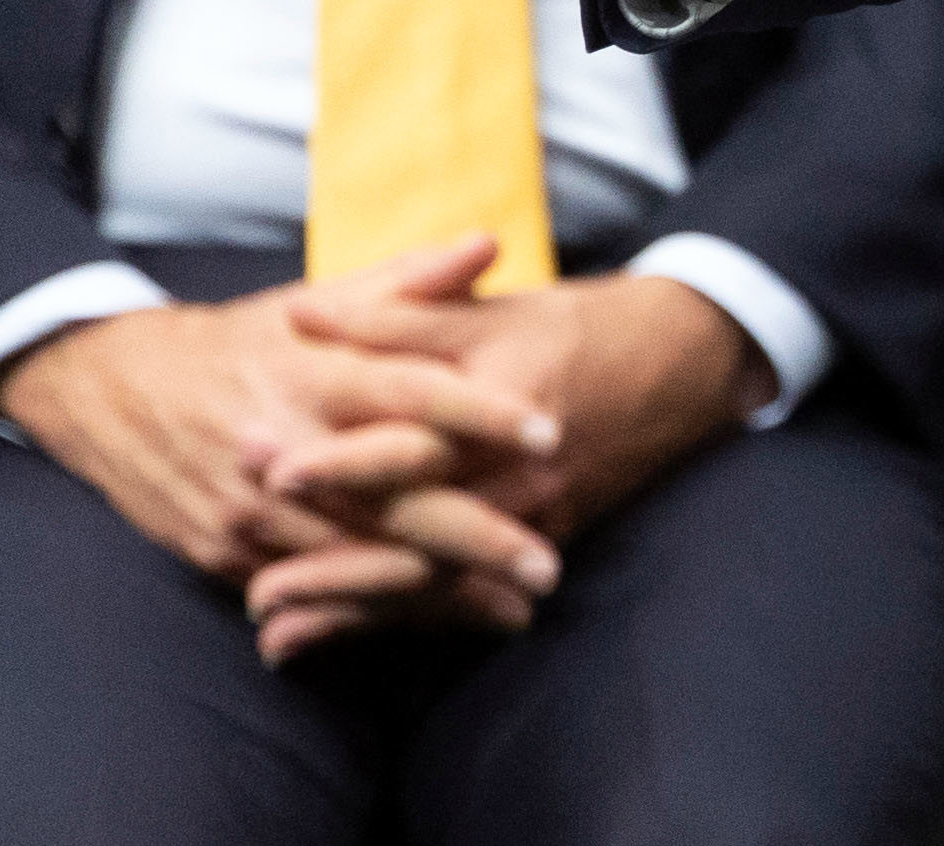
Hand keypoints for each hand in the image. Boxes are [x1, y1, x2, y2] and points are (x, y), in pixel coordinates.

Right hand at [0, 237, 561, 615]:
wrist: (113, 393)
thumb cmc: (242, 344)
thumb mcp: (316, 304)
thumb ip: (409, 282)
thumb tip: (490, 243)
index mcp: (312, 374)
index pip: (408, 393)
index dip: (479, 413)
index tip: (548, 432)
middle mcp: (282, 447)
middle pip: (392, 499)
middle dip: (475, 537)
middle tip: (548, 563)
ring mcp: (251, 512)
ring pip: (357, 563)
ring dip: (439, 593)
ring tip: (514, 608)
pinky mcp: (226, 557)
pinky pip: (313, 594)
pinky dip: (377, 611)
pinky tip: (438, 622)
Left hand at [244, 266, 774, 663]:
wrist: (688, 362)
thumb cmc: (580, 325)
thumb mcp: (489, 310)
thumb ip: (394, 314)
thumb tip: (301, 316)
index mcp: (501, 404)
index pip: (411, 440)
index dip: (341, 458)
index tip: (270, 471)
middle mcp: (520, 472)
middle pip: (416, 528)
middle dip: (333, 561)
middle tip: (255, 586)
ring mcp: (536, 514)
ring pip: (436, 575)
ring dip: (354, 606)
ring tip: (274, 628)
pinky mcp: (544, 539)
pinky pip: (464, 591)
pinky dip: (399, 618)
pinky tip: (339, 634)